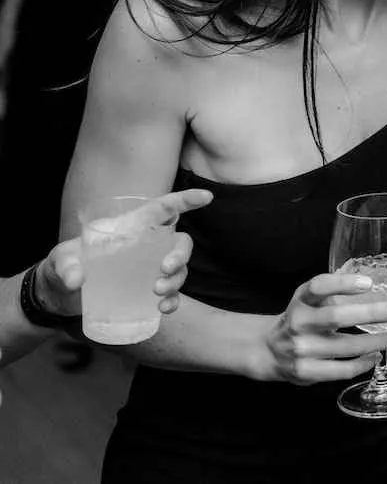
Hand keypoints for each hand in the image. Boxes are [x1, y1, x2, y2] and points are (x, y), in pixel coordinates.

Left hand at [33, 188, 214, 315]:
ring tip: (158, 293)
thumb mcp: (60, 261)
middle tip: (164, 270)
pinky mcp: (144, 291)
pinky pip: (170, 294)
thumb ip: (67, 265)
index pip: (163, 209)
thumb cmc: (62, 266)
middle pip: (179, 243)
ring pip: (179, 269)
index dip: (186, 200)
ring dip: (177, 280)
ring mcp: (148, 270)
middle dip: (180, 255)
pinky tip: (164, 310)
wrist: (59, 295)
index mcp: (131, 228)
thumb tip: (77, 280)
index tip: (207, 197)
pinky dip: (173, 301)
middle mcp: (145, 246)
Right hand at [262, 273, 386, 384]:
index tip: (368, 283)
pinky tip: (378, 355)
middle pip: (336, 317)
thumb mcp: (309, 299)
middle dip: (371, 313)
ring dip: (379, 341)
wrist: (268, 350)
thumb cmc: (301, 319)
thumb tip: (379, 282)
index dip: (342, 284)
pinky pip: (341, 369)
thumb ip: (335, 291)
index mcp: (301, 300)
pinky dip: (363, 363)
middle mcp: (299, 322)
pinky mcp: (306, 371)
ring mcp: (301, 349)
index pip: (318, 286)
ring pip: (346, 346)